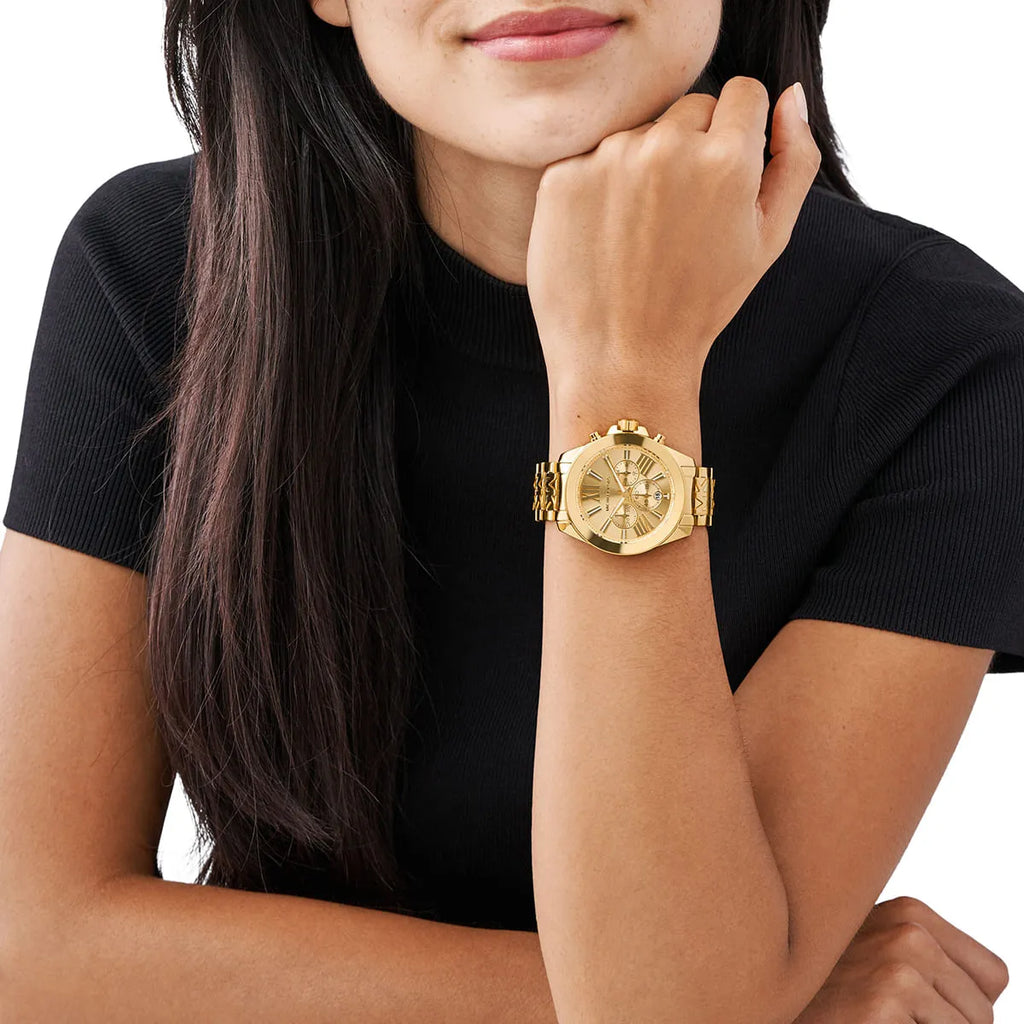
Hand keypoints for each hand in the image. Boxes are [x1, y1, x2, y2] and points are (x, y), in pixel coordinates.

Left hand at [526, 76, 819, 404]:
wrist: (621, 360)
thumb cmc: (700, 305)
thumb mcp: (768, 239)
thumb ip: (796, 159)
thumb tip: (792, 95)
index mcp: (726, 159)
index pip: (742, 95)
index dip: (738, 133)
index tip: (723, 176)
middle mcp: (666, 147)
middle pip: (689, 110)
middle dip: (692, 149)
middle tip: (681, 219)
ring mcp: (607, 160)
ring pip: (638, 134)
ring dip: (643, 168)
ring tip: (640, 236)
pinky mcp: (561, 178)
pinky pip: (590, 160)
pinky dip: (597, 189)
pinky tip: (604, 239)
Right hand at [792, 896, 1009, 1023]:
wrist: (766, 1001)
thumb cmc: (822, 988)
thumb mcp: (873, 954)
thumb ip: (919, 956)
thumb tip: (984, 1004)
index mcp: (910, 914)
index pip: (992, 976)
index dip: (960, 1004)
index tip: (915, 1007)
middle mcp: (907, 933)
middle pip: (983, 1014)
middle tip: (886, 1016)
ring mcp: (896, 970)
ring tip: (871, 1020)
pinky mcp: (883, 1007)